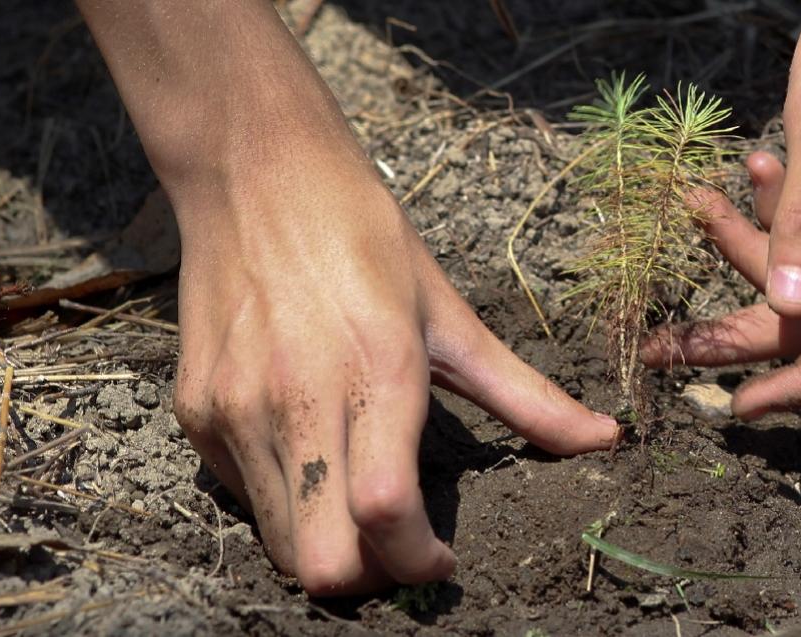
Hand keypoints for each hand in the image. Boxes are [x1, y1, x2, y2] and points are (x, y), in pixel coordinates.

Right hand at [170, 155, 617, 594]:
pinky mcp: (195, 411)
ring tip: (359, 504)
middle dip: (371, 577)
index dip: (419, 563)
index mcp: (377, 371)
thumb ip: (525, 393)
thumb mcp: (450, 313)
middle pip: (322, 563)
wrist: (253, 173)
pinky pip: (243, 496)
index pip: (387, 515)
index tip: (443, 560)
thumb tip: (605, 438)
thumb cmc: (362, 234)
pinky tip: (312, 455)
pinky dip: (284, 502)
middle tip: (400, 545)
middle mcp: (297, 399)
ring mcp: (237, 409)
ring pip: (279, 544)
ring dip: (328, 545)